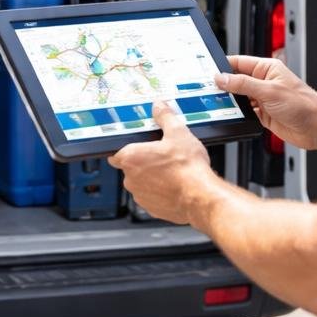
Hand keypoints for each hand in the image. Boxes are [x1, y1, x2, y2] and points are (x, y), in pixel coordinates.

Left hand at [108, 102, 215, 225]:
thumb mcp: (178, 133)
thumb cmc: (187, 168)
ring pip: (142, 183)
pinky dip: (160, 193)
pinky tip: (175, 185)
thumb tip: (159, 106)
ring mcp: (140, 196)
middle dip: (144, 163)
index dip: (126, 149)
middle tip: (163, 156)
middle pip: (131, 167)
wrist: (200, 196)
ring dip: (152, 178)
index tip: (138, 147)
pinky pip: (152, 197)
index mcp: (131, 158)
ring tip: (172, 171)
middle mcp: (130, 179)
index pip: (115, 152)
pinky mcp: (151, 209)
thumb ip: (165, 117)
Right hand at [214, 54, 316, 151]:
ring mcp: (263, 98)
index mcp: (267, 68)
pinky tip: (229, 114)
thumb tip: (222, 77)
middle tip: (208, 90)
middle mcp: (264, 82)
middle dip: (223, 85)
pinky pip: (244, 112)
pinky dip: (236, 113)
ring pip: (238, 97)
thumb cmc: (303, 104)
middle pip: (236, 80)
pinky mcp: (263, 114)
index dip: (223, 66)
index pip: (239, 63)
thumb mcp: (269, 91)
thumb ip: (243, 84)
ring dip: (229, 101)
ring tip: (216, 103)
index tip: (208, 71)